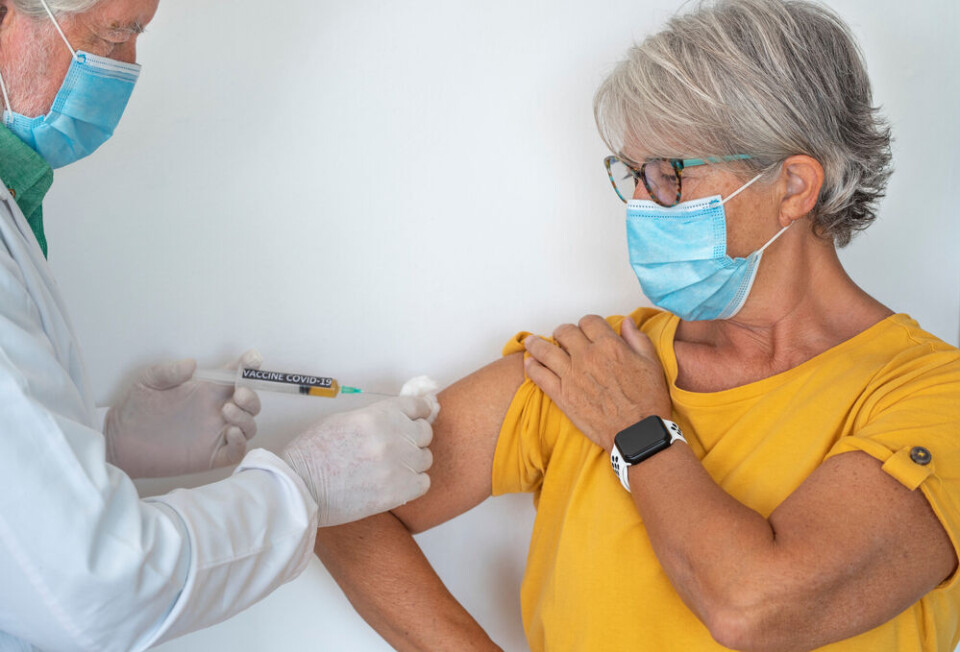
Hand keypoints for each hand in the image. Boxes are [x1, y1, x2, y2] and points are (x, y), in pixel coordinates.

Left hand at [104, 350, 262, 477]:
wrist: (120, 442)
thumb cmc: (135, 408)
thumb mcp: (149, 381)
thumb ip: (169, 371)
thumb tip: (192, 363)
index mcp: (207, 391)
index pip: (235, 375)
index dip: (249, 366)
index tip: (252, 360)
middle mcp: (216, 411)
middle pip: (250, 403)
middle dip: (252, 397)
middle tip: (238, 395)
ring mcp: (216, 434)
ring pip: (249, 426)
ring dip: (246, 418)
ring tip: (227, 412)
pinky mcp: (211, 457)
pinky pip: (238, 451)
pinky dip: (241, 442)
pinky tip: (229, 434)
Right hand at [281, 395, 436, 526]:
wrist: (299, 488)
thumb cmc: (313, 453)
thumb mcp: (344, 420)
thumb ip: (376, 417)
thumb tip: (398, 418)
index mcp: (377, 416)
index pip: (417, 407)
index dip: (420, 411)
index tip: (421, 415)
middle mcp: (392, 438)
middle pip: (425, 432)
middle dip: (415, 436)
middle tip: (401, 444)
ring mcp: (397, 466)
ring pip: (425, 458)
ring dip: (413, 460)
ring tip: (394, 466)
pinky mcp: (397, 492)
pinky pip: (423, 482)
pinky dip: (414, 482)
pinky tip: (397, 482)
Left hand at [523, 315, 670, 451]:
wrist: (637, 433)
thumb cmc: (647, 400)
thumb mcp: (651, 363)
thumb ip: (637, 339)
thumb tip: (627, 322)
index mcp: (609, 345)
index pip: (589, 322)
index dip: (587, 323)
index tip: (586, 329)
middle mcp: (587, 356)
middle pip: (565, 332)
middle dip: (563, 332)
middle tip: (562, 338)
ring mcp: (572, 375)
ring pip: (546, 350)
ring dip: (537, 344)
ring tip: (531, 342)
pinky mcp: (562, 395)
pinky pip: (539, 376)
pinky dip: (532, 367)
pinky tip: (529, 363)